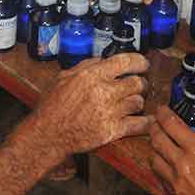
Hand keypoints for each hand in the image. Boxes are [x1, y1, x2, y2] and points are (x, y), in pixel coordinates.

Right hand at [31, 54, 150, 158]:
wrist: (47, 134)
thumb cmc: (52, 106)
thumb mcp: (63, 77)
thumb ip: (85, 66)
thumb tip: (102, 60)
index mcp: (92, 75)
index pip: (125, 62)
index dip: (139, 61)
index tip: (143, 63)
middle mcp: (103, 91)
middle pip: (137, 82)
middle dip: (140, 83)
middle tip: (139, 85)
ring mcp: (109, 112)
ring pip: (138, 102)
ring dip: (138, 102)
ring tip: (134, 102)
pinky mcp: (111, 131)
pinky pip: (138, 125)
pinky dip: (146, 122)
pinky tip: (147, 120)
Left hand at [150, 106, 194, 194]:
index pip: (172, 125)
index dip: (164, 114)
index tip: (162, 109)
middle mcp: (183, 164)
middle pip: (158, 139)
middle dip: (154, 127)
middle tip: (156, 122)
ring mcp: (176, 182)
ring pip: (154, 159)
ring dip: (155, 149)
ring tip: (159, 144)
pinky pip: (160, 178)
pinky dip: (160, 170)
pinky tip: (166, 167)